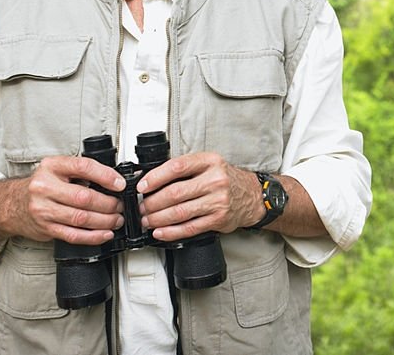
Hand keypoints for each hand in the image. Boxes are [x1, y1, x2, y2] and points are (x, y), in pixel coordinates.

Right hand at [6, 155, 124, 244]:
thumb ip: (80, 171)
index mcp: (52, 167)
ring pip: (81, 218)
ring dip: (105, 221)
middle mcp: (45, 188)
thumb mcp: (57, 169)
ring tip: (116, 219)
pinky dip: (93, 236)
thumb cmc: (40, 185)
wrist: (11, 204)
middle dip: (108, 203)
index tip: (120, 184)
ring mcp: (44, 210)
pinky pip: (74, 235)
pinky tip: (105, 233)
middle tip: (120, 205)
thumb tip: (113, 179)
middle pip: (84, 197)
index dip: (106, 176)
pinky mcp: (46, 228)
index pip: (83, 167)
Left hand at [136, 152, 264, 240]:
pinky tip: (161, 232)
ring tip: (147, 220)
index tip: (142, 186)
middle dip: (152, 203)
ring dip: (158, 219)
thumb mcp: (209, 164)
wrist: (251, 195)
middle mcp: (215, 180)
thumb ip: (185, 169)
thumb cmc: (226, 179)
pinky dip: (171, 232)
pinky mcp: (218, 219)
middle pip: (175, 193)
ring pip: (180, 212)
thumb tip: (153, 180)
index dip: (155, 177)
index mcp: (210, 162)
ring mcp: (218, 201)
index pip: (177, 167)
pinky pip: (189, 228)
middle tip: (142, 207)